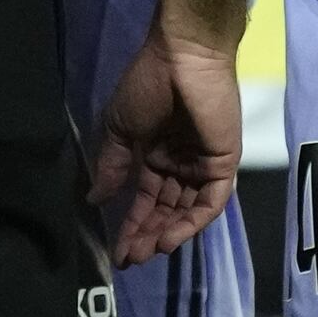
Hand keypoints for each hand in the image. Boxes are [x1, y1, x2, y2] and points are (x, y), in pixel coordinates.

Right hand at [92, 29, 242, 262]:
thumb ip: (111, 166)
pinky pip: (210, 201)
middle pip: (166, 210)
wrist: (182, 58)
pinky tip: (171, 237)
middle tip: (132, 258)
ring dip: (168, 233)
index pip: (145, 199)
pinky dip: (192, 221)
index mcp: (155, 154)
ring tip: (149, 252)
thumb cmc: (148, 85)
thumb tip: (94, 199)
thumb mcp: (120, 128)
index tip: (118, 251)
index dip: (131, 225)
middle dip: (148, 234)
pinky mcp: (224, 163)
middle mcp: (180, 164)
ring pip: (187, 210)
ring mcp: (203, 164)